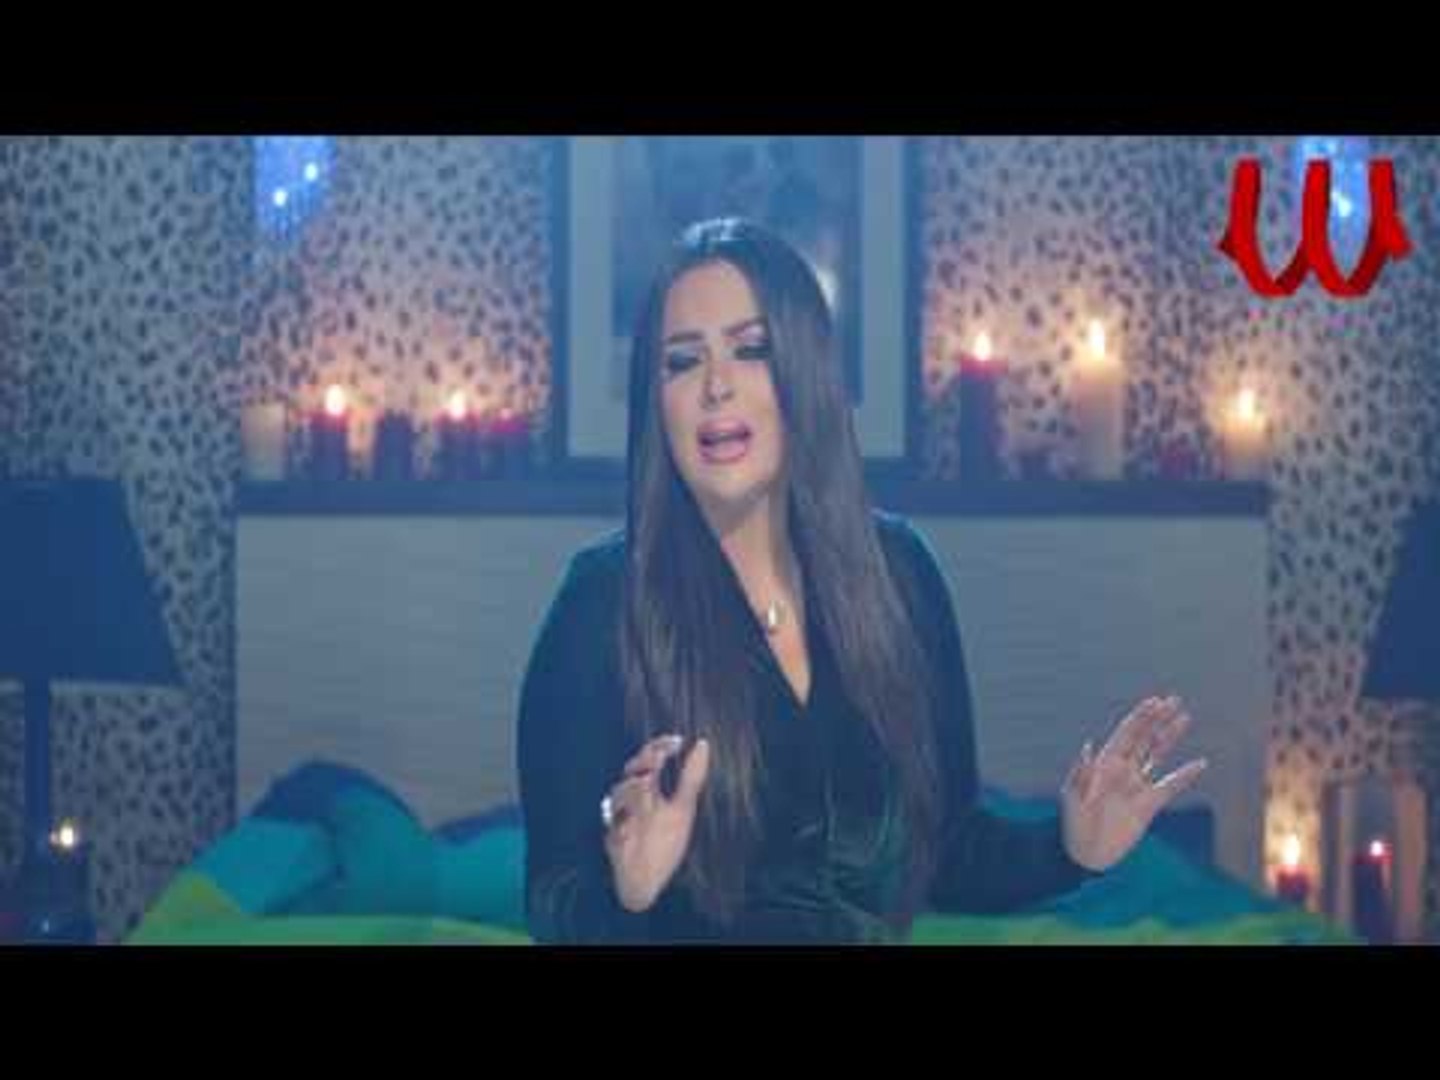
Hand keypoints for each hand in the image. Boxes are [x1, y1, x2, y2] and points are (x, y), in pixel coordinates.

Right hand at [602, 733, 711, 912]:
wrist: (651, 880)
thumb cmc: (666, 844)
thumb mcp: (683, 808)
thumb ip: (690, 777)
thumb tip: (703, 742)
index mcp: (650, 790)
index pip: (650, 759)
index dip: (660, 746)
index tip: (677, 741)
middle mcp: (634, 799)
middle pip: (632, 770)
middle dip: (642, 763)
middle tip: (657, 761)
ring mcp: (621, 817)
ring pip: (619, 792)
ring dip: (634, 788)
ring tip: (647, 785)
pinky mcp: (613, 837)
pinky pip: (614, 824)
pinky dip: (624, 820)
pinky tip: (635, 822)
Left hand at [1061, 695, 1207, 872]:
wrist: (1086, 854)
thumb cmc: (1073, 823)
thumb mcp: (1073, 797)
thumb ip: (1081, 773)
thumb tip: (1088, 746)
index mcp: (1104, 763)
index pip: (1126, 733)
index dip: (1141, 717)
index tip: (1156, 701)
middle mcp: (1122, 769)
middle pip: (1144, 737)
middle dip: (1157, 718)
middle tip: (1174, 699)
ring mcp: (1136, 785)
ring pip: (1157, 754)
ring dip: (1170, 735)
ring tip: (1184, 716)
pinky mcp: (1149, 804)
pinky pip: (1171, 785)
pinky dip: (1186, 774)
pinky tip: (1200, 763)